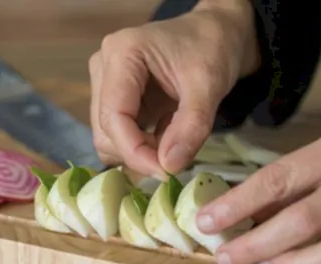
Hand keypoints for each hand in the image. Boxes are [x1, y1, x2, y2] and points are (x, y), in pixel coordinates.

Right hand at [88, 0, 259, 177]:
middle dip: (138, 154)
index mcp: (122, 54)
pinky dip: (143, 146)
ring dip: (140, 152)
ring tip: (175, 144)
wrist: (215, 33)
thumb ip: (191, 127)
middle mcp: (104, 67)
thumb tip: (168, 167)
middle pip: (106, 131)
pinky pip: (120, 135)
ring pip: (109, 137)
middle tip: (176, 161)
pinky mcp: (116, 98)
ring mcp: (106, 83)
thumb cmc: (212, 48)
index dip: (135, 151)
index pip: (114, 116)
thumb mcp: (210, 85)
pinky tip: (168, 137)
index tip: (165, 173)